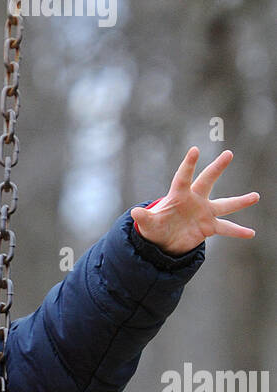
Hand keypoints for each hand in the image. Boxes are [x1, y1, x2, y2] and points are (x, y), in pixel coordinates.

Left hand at [131, 148, 258, 255]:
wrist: (164, 240)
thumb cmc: (155, 228)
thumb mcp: (148, 224)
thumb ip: (144, 218)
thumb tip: (135, 213)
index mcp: (178, 195)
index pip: (183, 177)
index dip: (188, 165)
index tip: (194, 150)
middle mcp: (195, 200)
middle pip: (207, 181)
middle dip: (216, 168)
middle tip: (228, 154)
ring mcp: (204, 212)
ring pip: (224, 204)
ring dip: (239, 202)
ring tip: (256, 197)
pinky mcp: (208, 226)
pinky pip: (226, 228)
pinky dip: (238, 231)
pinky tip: (250, 233)